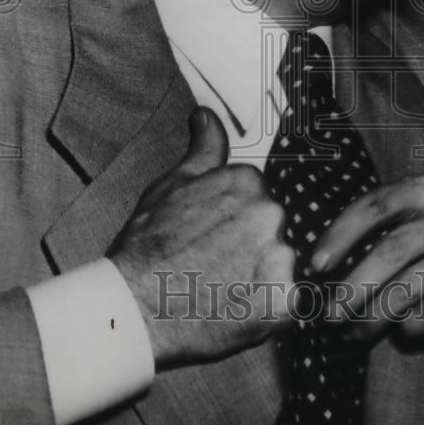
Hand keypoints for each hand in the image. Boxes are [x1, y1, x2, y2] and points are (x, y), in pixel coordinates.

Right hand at [109, 107, 294, 369]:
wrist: (134, 307)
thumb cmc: (147, 246)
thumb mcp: (171, 186)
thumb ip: (204, 149)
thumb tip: (208, 115)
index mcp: (248, 182)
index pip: (257, 198)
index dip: (232, 221)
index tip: (211, 237)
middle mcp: (270, 213)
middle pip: (272, 229)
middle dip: (250, 247)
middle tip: (215, 266)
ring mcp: (280, 257)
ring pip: (282, 265)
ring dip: (260, 278)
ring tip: (223, 290)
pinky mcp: (285, 301)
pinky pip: (290, 302)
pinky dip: (267, 308)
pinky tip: (236, 309)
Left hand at [309, 173, 423, 359]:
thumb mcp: (408, 231)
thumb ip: (373, 235)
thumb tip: (318, 267)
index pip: (375, 205)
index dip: (340, 235)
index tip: (315, 266)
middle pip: (391, 248)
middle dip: (354, 286)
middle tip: (329, 313)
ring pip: (410, 284)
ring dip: (374, 315)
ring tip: (354, 333)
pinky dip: (411, 325)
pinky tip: (402, 331)